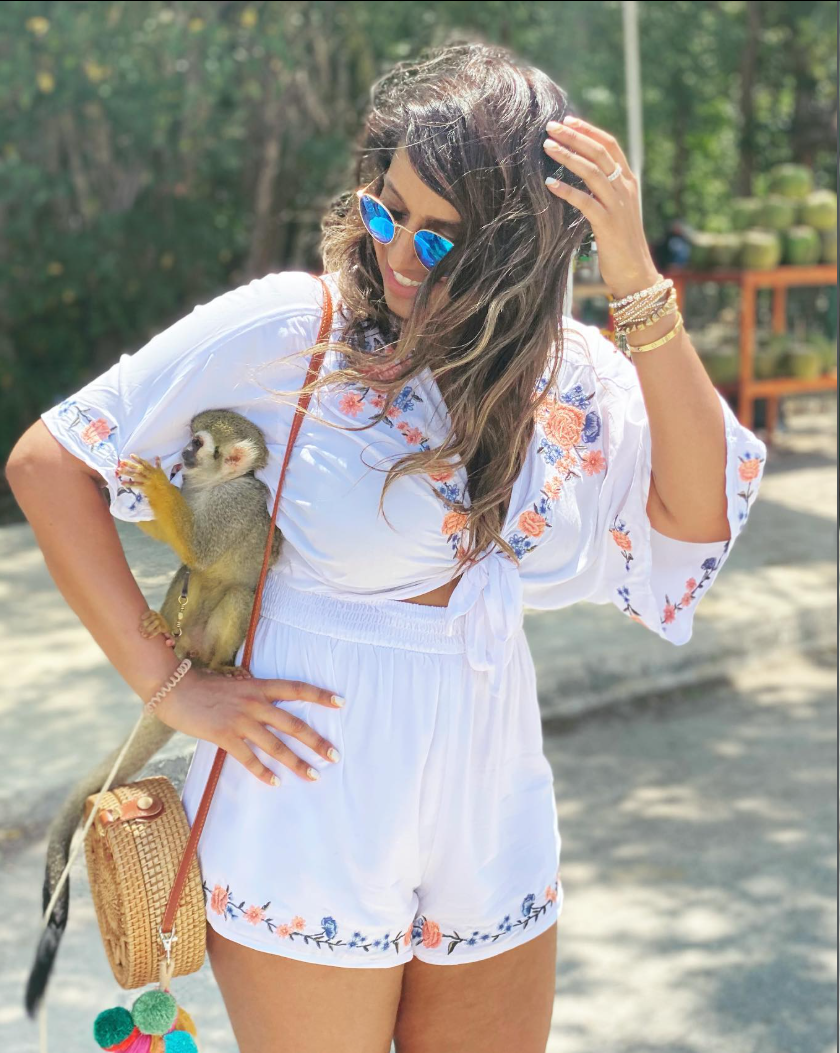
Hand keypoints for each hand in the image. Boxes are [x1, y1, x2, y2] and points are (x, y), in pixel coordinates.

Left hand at [117, 453, 168, 495]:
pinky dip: (129, 484)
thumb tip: (157, 457)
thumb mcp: (161, 472)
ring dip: (127, 473)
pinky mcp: (145, 487)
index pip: (144, 463)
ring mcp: (146, 480)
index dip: (138, 459)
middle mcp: (149, 474)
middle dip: (130, 465)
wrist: (166, 492)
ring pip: (136, 476)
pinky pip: (136, 485)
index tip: (131, 455)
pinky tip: (122, 483)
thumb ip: (158, 464)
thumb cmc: (163, 481)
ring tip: (119, 470)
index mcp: (153, 470)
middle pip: (138, 468)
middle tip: (122, 462)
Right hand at [156, 667, 344, 785]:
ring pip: (276, 745)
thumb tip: (271, 706)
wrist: (176, 689)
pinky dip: (262, 771)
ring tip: (313, 775)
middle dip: (316, 741)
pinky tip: (275, 782)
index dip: (320, 695)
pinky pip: (248, 758)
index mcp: (260, 686)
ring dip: (296, 762)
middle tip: (334, 755)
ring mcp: (240, 720)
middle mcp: (255, 702)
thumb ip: (255, 693)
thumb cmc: (205, 686)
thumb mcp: (237, 683)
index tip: (341, 702)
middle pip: (293, 723)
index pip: (297, 688)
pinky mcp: (224, 735)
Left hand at [543, 115, 659, 298]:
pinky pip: (585, 202)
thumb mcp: (615, 211)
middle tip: (551, 126)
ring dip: (568, 156)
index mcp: (628, 182)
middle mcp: (625, 189)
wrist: (635, 273)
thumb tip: (581, 176)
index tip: (568, 120)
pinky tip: (549, 183)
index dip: (589, 130)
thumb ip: (603, 191)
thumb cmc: (621, 244)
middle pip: (600, 153)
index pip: (610, 146)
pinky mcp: (608, 225)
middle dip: (574, 136)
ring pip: (592, 172)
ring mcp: (618, 206)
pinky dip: (566, 190)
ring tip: (547, 146)